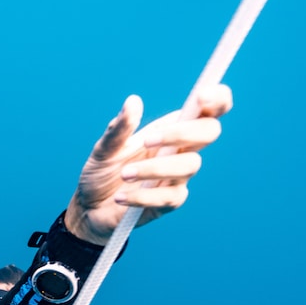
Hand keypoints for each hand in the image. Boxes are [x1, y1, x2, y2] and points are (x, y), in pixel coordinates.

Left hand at [66, 84, 232, 244]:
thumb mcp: (104, 148)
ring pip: (190, 165)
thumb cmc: (102, 173)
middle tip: (149, 140)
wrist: (88, 208)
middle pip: (209, 132)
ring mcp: (178, 176)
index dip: (216, 99)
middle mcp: (179, 150)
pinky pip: (169, 197)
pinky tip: (120, 197)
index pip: (206, 110)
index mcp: (169, 129)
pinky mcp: (170, 202)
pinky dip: (143, 196)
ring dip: (155, 168)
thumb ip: (119, 128)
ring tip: (124, 174)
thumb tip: (133, 101)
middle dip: (184, 132)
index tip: (201, 96)